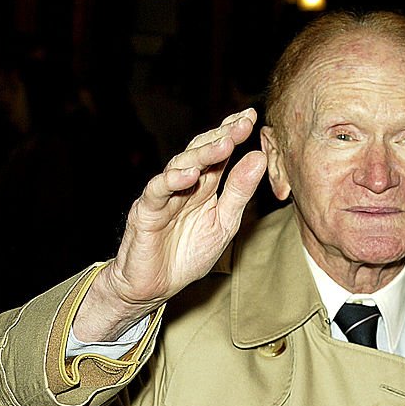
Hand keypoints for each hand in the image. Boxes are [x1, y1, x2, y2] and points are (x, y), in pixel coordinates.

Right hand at [74, 109, 266, 340]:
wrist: (155, 287)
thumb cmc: (187, 255)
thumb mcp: (224, 224)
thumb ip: (239, 193)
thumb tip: (259, 158)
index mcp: (204, 187)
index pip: (219, 154)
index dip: (232, 134)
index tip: (252, 118)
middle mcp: (183, 185)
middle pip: (200, 153)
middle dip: (221, 136)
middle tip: (243, 123)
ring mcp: (163, 196)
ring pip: (180, 166)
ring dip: (202, 154)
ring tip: (224, 144)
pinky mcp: (145, 212)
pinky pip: (157, 192)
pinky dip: (172, 181)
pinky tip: (190, 175)